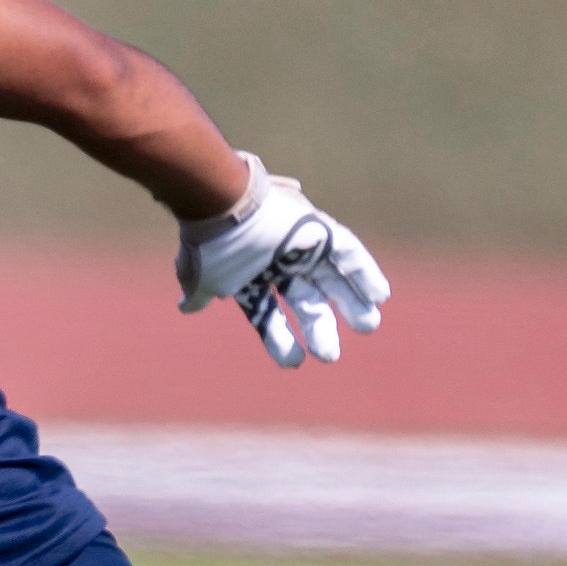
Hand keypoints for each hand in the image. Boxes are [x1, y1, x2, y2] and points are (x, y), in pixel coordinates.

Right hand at [176, 158, 389, 368]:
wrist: (220, 202)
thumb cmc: (208, 242)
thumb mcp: (198, 273)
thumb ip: (198, 291)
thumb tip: (187, 307)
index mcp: (249, 275)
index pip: (266, 313)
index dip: (280, 337)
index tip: (295, 363)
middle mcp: (276, 261)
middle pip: (304, 300)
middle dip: (319, 326)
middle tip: (329, 355)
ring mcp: (299, 245)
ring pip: (331, 278)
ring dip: (351, 301)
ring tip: (369, 325)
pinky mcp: (318, 229)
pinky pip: (349, 251)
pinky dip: (364, 272)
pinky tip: (379, 296)